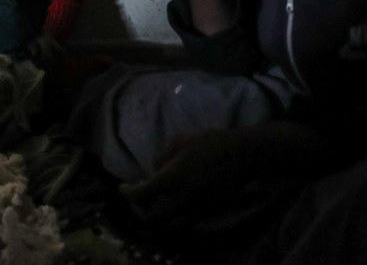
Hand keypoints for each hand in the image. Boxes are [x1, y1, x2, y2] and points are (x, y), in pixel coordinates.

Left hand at [120, 130, 249, 224]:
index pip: (141, 195)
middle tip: (139, 197)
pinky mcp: (210, 212)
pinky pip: (187, 223)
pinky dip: (176, 218)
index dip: (127, 193)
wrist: (244, 154)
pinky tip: (175, 205)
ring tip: (156, 204)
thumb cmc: (211, 141)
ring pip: (171, 225)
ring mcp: (198, 208)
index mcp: (174, 177)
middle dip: (141, 209)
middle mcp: (184, 197)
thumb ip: (162, 157)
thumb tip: (154, 171)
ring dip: (159, 217)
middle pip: (153, 217)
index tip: (122, 188)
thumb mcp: (179, 140)